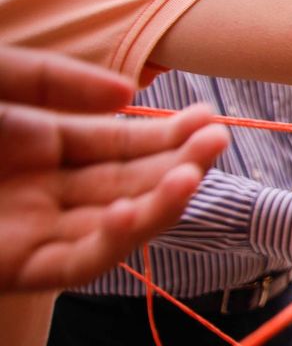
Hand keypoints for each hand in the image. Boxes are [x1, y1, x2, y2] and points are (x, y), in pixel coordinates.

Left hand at [0, 46, 228, 291]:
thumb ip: (52, 78)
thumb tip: (127, 94)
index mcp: (33, 145)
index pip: (116, 145)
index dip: (165, 134)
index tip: (208, 118)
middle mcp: (41, 189)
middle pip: (128, 182)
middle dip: (178, 163)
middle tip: (218, 139)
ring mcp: (31, 231)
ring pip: (116, 225)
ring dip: (160, 202)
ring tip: (193, 172)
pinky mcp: (17, 268)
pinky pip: (77, 264)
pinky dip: (110, 243)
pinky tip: (129, 211)